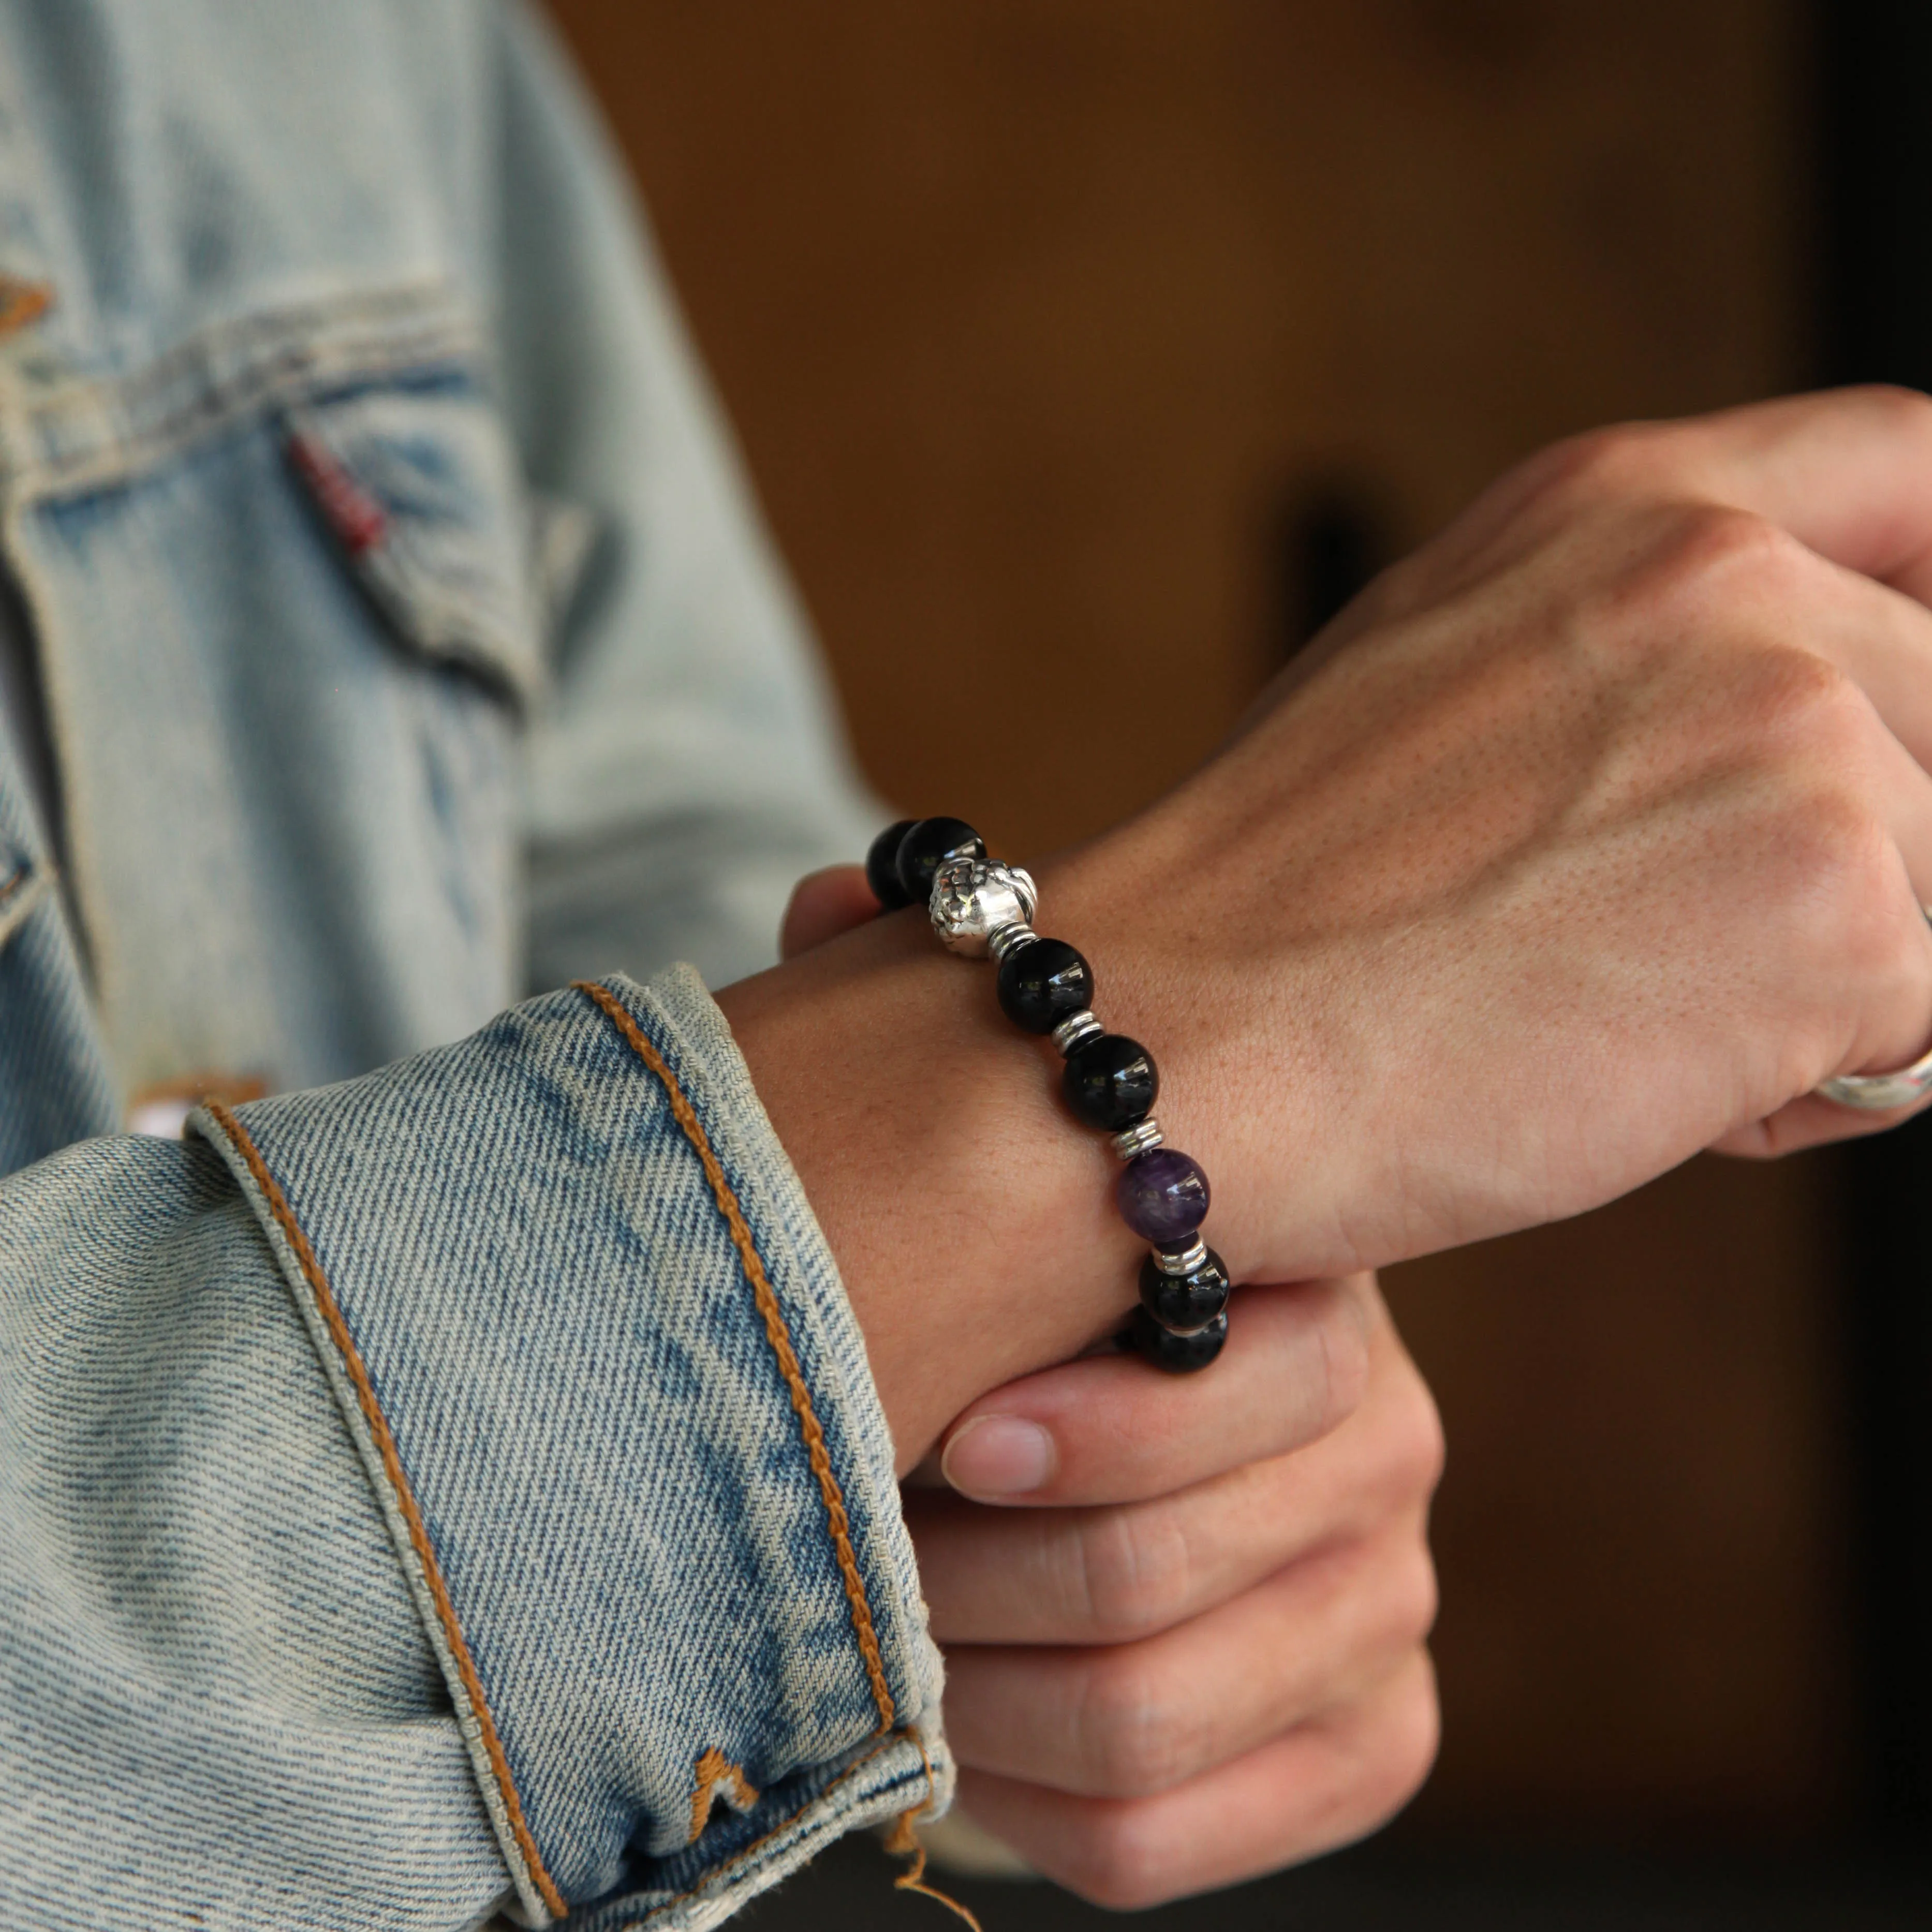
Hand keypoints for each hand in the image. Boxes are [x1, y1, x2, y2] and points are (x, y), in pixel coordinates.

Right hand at [725, 387, 1931, 1468]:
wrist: (1166, 1038)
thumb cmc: (1279, 906)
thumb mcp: (1452, 678)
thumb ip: (1638, 643)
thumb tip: (1814, 711)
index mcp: (1623, 505)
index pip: (1915, 472)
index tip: (1923, 705)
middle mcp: (1724, 576)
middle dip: (1877, 851)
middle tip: (1684, 949)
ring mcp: (1794, 726)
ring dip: (1835, 977)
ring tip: (1617, 1017)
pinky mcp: (1841, 902)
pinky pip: (1927, 1027)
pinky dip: (1811, 1089)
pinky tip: (1631, 1080)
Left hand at [909, 1275, 1442, 1907]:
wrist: (1137, 1471)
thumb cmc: (1057, 1351)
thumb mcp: (1052, 1295)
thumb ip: (1029, 1298)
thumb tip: (932, 1384)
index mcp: (1324, 1317)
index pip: (1235, 1392)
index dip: (1099, 1435)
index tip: (961, 1446)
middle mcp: (1386, 1455)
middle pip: (1143, 1571)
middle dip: (963, 1575)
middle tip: (853, 1555)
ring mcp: (1389, 1613)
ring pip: (1132, 1719)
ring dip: (967, 1692)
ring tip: (878, 1645)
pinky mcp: (1372, 1752)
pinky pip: (1144, 1836)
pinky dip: (1013, 1797)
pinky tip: (955, 1734)